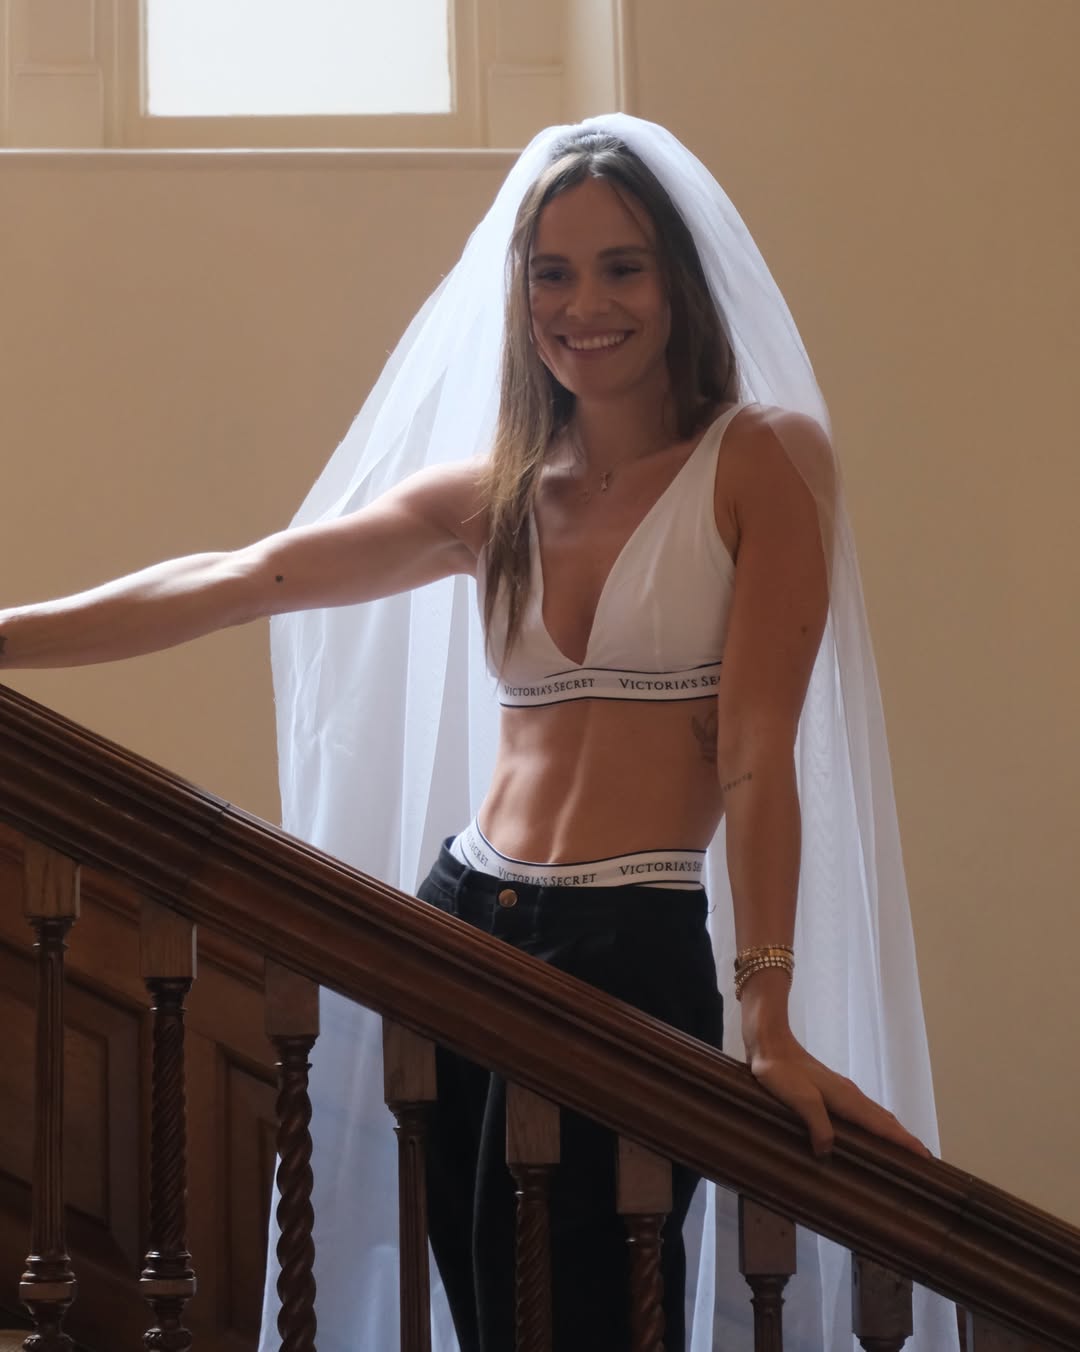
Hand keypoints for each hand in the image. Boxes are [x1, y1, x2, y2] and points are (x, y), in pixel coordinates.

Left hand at [746, 1025, 930, 1159]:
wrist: (770, 1043)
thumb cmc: (782, 1072)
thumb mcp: (800, 1100)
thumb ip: (818, 1125)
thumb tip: (828, 1152)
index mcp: (846, 1098)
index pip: (882, 1124)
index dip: (903, 1140)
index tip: (925, 1155)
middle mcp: (850, 1093)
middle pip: (884, 1118)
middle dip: (903, 1137)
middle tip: (922, 1156)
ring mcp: (841, 1089)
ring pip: (874, 1112)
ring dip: (890, 1129)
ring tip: (902, 1145)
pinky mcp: (831, 1087)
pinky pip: (861, 1108)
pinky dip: (874, 1120)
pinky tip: (867, 1126)